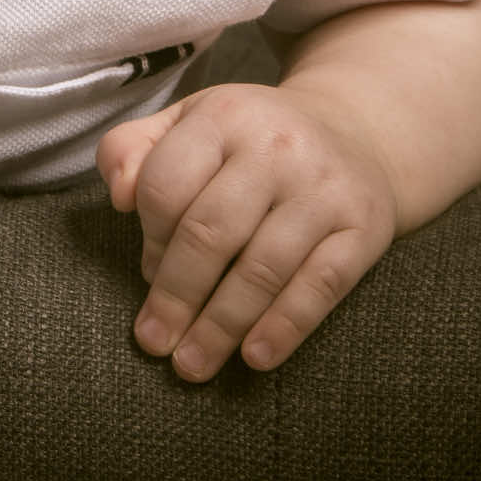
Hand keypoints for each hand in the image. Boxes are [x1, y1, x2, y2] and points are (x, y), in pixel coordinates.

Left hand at [95, 82, 396, 381]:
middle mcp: (276, 146)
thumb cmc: (251, 139)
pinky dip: (285, 326)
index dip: (150, 239)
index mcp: (224, 116)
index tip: (146, 276)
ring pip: (262, 267)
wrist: (356, 133)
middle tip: (155, 341)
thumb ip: (132, 148)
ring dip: (220, 325)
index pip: (167, 184)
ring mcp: (323, 187)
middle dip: (176, 295)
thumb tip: (117, 197)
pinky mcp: (363, 227)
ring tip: (191, 364)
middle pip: (210, 231)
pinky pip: (321, 285)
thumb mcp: (189, 122)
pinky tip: (255, 357)